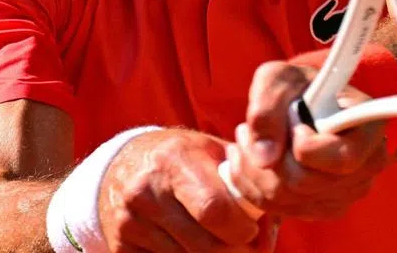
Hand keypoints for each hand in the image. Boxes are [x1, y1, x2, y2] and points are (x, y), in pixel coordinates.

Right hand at [101, 129, 278, 251]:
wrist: (123, 165)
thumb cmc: (181, 159)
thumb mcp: (210, 152)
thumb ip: (244, 178)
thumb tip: (276, 212)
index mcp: (173, 159)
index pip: (215, 210)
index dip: (244, 231)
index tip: (252, 229)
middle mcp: (145, 189)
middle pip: (206, 246)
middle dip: (234, 252)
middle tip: (244, 245)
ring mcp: (129, 219)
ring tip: (216, 242)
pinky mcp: (121, 244)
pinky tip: (187, 245)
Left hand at [225, 61, 389, 218]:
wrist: (307, 101)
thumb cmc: (298, 86)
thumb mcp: (279, 79)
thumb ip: (268, 107)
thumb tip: (264, 157)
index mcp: (369, 131)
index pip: (340, 160)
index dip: (304, 144)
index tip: (292, 117)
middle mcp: (365, 169)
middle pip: (303, 183)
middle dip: (263, 156)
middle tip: (246, 129)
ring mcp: (346, 193)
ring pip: (284, 199)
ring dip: (250, 169)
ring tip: (244, 140)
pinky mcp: (323, 206)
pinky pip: (278, 208)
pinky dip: (251, 184)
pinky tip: (246, 159)